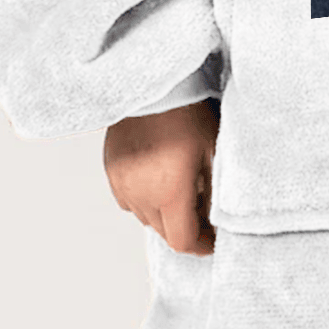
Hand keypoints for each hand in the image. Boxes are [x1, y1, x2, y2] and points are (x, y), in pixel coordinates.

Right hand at [103, 99, 218, 254]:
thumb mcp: (213, 152)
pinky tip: (158, 177)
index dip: (202, 245)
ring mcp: (122, 184)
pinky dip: (144, 198)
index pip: (183, 241)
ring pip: (146, 217)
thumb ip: (214, 194)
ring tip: (181, 187)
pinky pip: (129, 200)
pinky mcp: (111, 171)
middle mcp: (141, 194)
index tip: (213, 238)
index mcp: (169, 192)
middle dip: (185, 227)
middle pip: (164, 232)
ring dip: (164, 213)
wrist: (154, 84)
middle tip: (203, 209)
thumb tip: (217, 221)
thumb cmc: (187, 111)